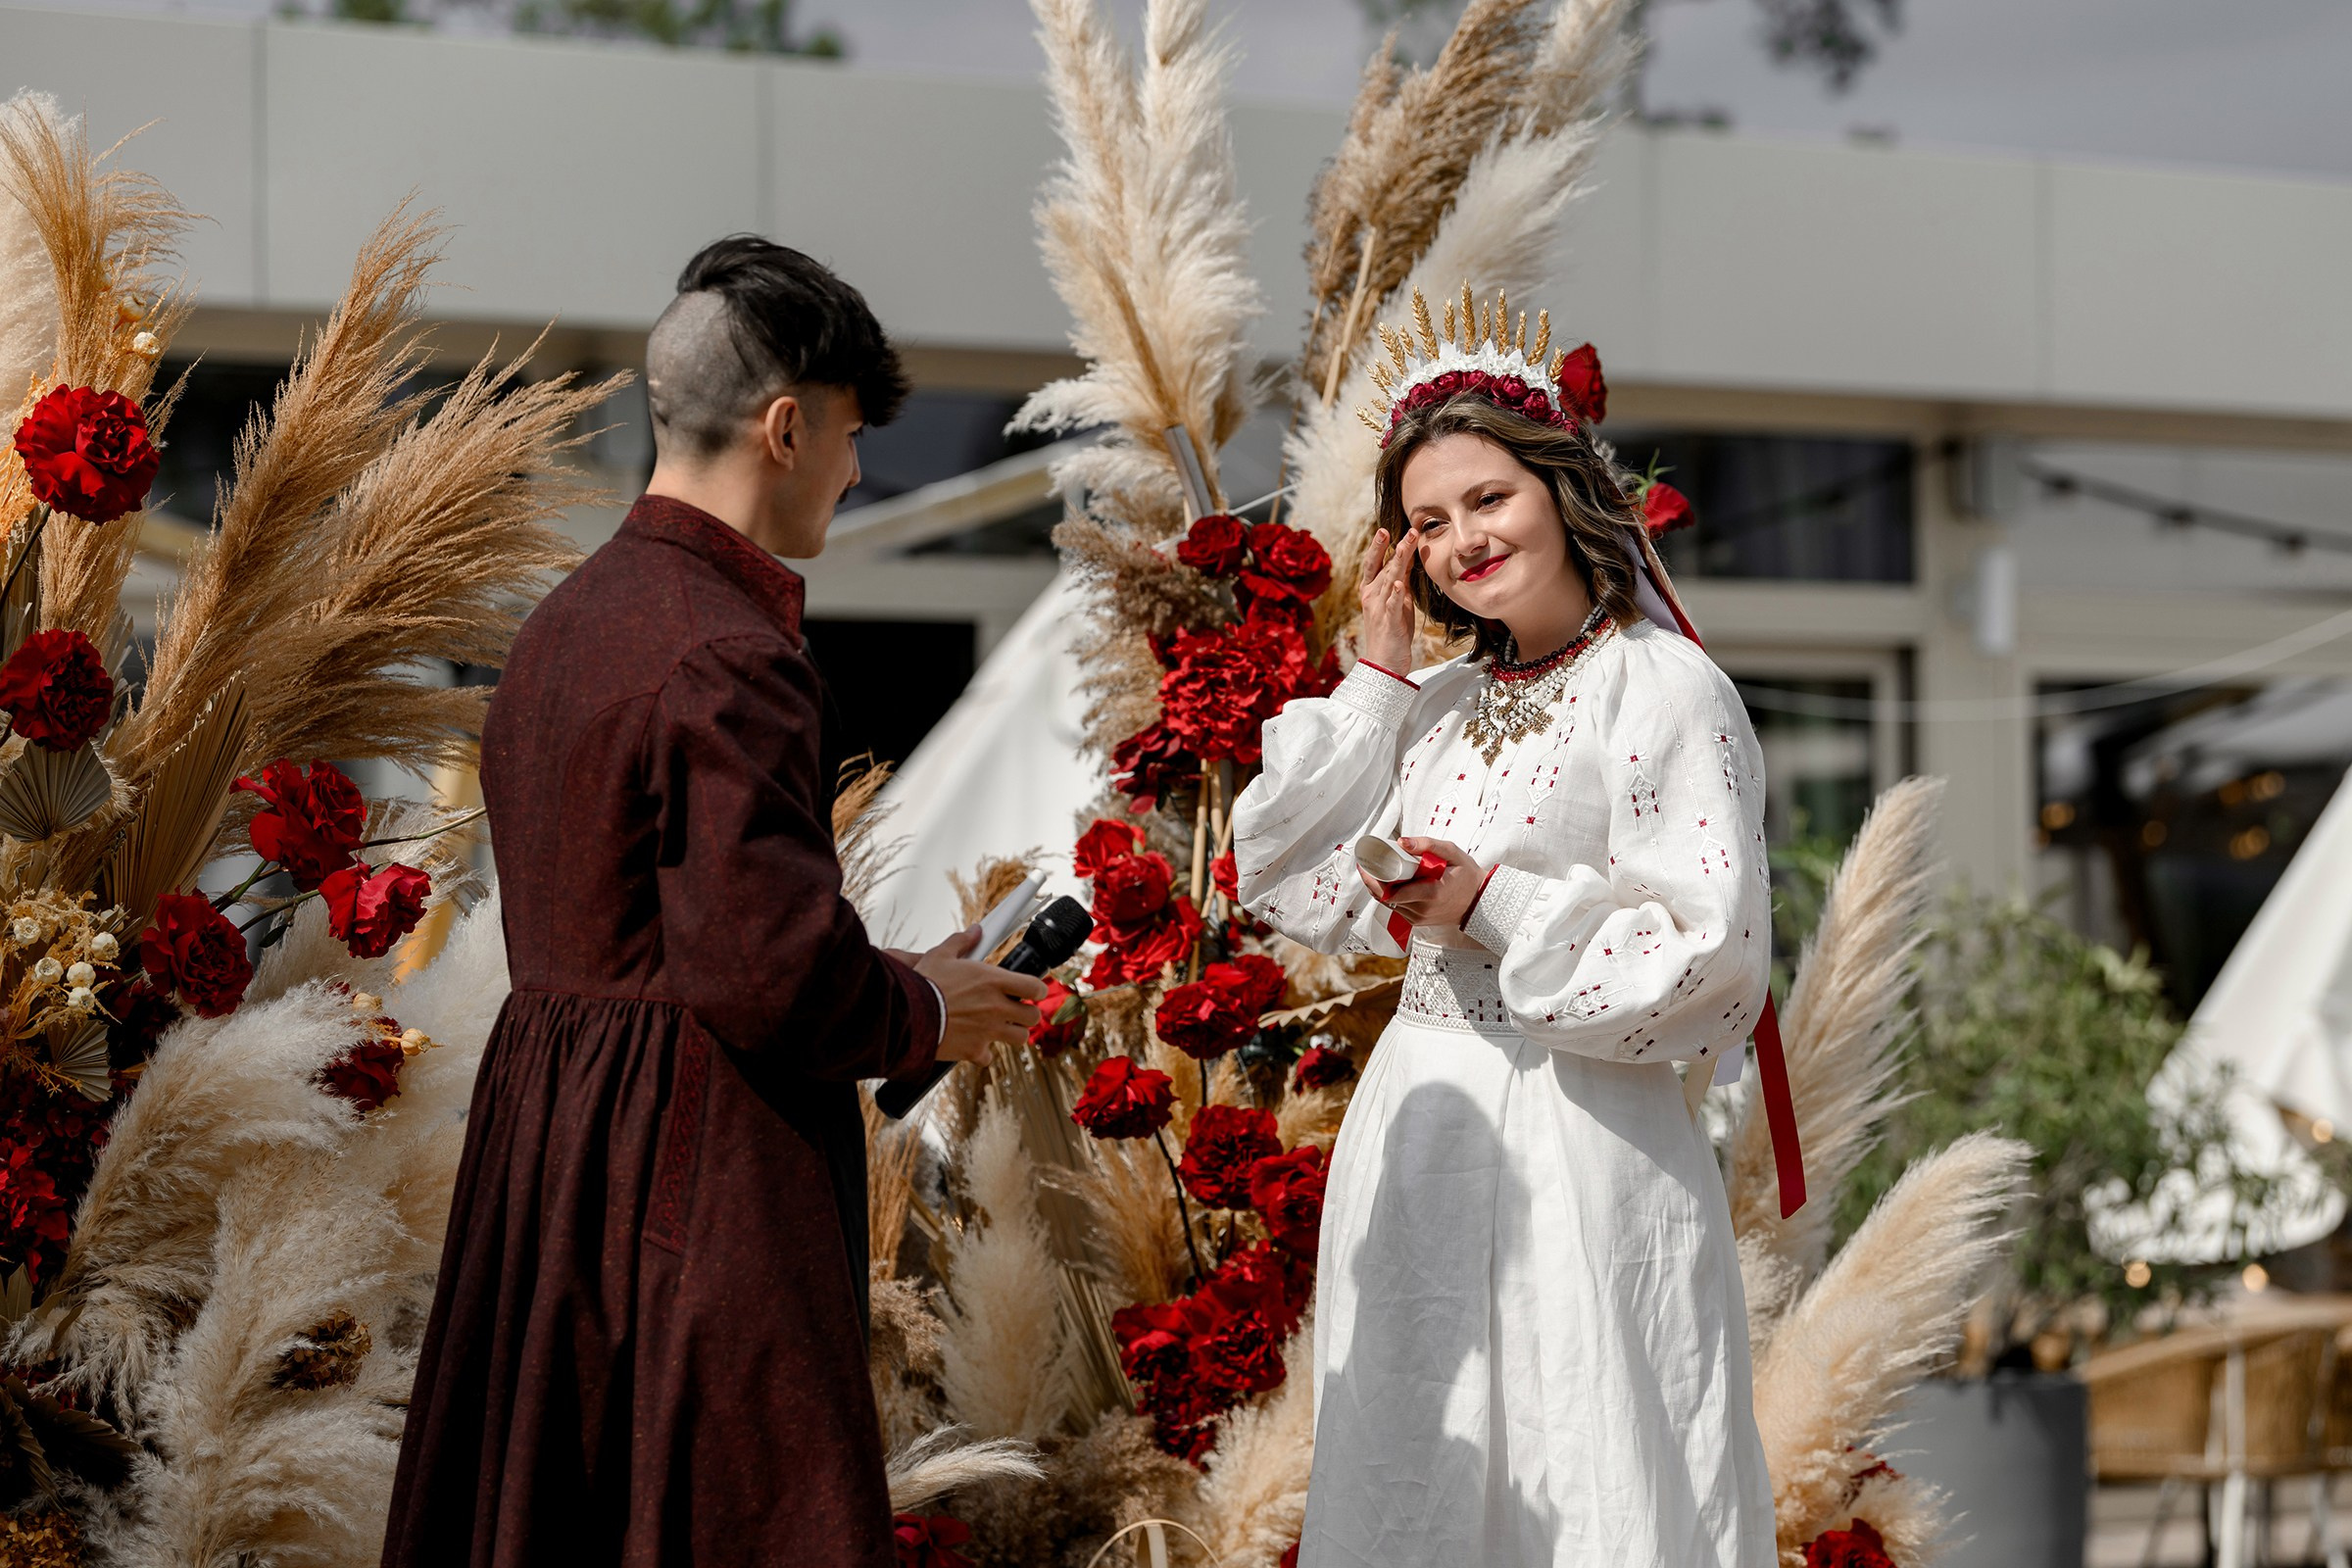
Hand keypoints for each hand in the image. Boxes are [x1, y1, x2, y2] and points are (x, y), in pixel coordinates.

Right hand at [911, 926, 1049, 1063]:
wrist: (907, 1015)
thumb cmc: (924, 983)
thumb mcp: (940, 955)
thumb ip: (961, 942)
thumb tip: (975, 930)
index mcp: (993, 981)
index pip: (1035, 987)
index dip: (1037, 989)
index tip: (1033, 991)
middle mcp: (996, 1007)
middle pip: (1033, 1016)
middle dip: (1027, 1013)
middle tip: (1015, 1010)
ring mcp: (988, 1031)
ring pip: (1020, 1037)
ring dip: (1012, 1033)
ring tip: (999, 1027)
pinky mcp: (974, 1050)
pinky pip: (989, 1056)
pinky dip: (982, 1052)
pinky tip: (973, 1043)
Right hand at [1357, 527, 1415, 675]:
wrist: (1384, 663)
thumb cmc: (1391, 631)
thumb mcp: (1396, 601)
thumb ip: (1399, 581)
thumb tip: (1405, 560)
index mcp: (1371, 591)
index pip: (1374, 564)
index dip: (1379, 547)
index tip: (1385, 530)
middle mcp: (1372, 597)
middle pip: (1380, 568)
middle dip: (1386, 548)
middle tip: (1392, 530)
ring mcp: (1379, 609)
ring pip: (1387, 581)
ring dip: (1396, 563)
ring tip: (1403, 546)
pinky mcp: (1389, 622)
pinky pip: (1391, 606)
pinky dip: (1394, 594)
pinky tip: (1398, 583)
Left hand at [1357, 837, 1483, 930]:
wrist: (1479, 901)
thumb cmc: (1467, 876)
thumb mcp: (1452, 853)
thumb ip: (1428, 845)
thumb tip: (1402, 842)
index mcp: (1431, 894)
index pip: (1392, 892)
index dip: (1374, 880)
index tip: (1367, 864)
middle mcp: (1422, 910)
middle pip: (1385, 898)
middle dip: (1373, 881)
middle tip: (1366, 864)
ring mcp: (1419, 918)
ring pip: (1388, 904)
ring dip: (1379, 888)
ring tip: (1374, 870)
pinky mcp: (1417, 920)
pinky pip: (1396, 907)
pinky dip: (1389, 894)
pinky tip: (1388, 881)